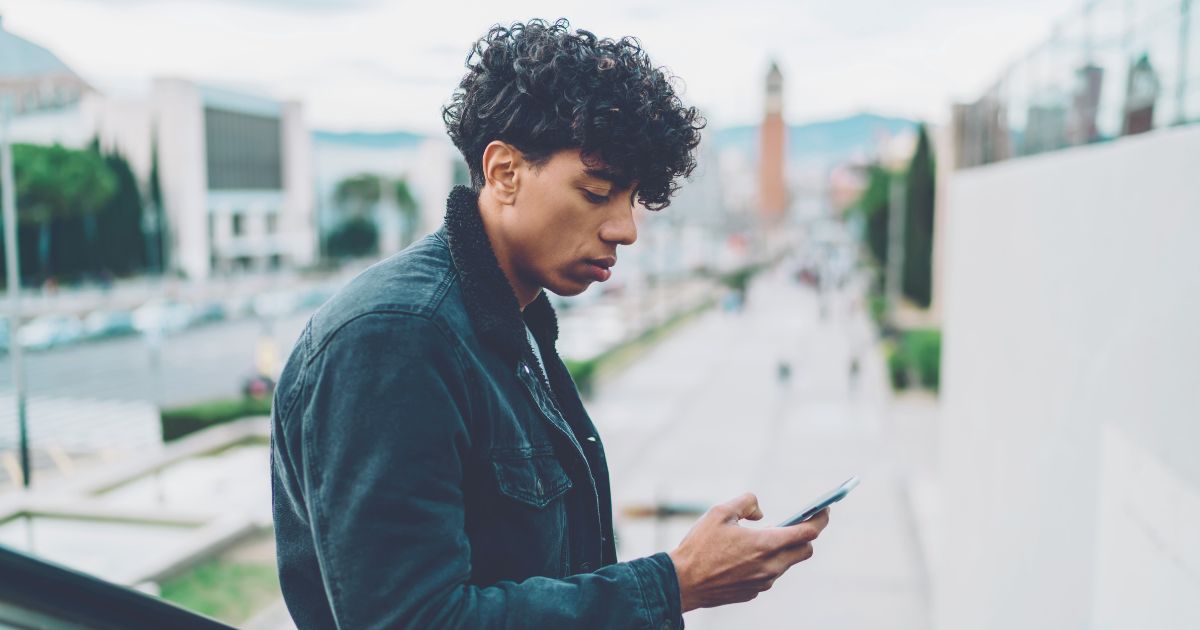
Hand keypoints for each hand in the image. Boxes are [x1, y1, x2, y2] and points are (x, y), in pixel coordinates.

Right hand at [667, 492, 829, 611]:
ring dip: (783, 550)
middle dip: (805, 536)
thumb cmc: (699, 546)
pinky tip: (745, 556)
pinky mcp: (753, 592)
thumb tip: (761, 512)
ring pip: (786, 564)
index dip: (820, 519)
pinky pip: (768, 575)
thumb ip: (747, 503)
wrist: (682, 582)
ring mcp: (763, 582)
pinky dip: (766, 563)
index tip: (824, 510)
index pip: (807, 532)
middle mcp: (770, 566)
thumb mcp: (720, 512)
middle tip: (798, 523)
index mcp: (766, 544)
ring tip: (764, 538)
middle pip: (805, 551)